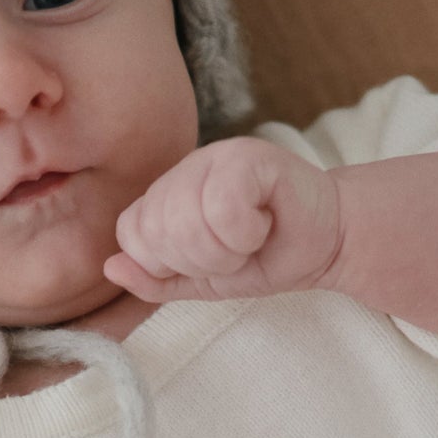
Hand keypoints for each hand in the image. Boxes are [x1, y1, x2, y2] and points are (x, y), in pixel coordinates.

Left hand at [104, 137, 342, 302]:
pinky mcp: (251, 156)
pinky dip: (246, 233)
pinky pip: (224, 206)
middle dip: (201, 261)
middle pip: (158, 230)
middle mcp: (185, 169)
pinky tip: (264, 225)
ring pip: (187, 221)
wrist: (327, 243)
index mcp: (167, 194)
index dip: (167, 263)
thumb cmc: (266, 256)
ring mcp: (216, 157)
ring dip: (225, 251)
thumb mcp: (201, 281)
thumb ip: (155, 279)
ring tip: (250, 241)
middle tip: (235, 253)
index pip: (132, 233)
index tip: (208, 262)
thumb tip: (110, 268)